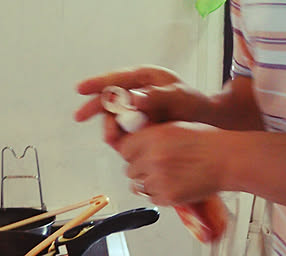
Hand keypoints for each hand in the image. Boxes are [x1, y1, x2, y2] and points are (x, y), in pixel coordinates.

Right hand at [75, 65, 212, 147]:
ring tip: (115, 140)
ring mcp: (134, 114)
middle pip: (107, 100)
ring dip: (110, 129)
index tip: (81, 89)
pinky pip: (120, 136)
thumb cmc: (194, 106)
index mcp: (144, 79)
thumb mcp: (178, 97)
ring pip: (112, 120)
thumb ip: (156, 97)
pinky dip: (120, 141)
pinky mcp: (135, 131)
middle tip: (80, 117)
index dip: (96, 84)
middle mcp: (135, 95)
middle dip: (94, 109)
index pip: (115, 80)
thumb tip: (134, 99)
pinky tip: (125, 146)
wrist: (205, 126)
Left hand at [119, 121, 225, 206]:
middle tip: (159, 168)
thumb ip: (152, 138)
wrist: (228, 159)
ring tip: (170, 177)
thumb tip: (136, 148)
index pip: (125, 149)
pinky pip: (153, 199)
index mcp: (154, 137)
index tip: (139, 156)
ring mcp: (159, 178)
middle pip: (130, 170)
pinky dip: (162, 196)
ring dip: (151, 184)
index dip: (133, 154)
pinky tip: (176, 185)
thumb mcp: (175, 128)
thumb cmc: (208, 143)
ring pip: (140, 187)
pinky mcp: (167, 196)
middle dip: (142, 171)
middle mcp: (153, 157)